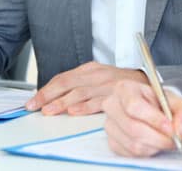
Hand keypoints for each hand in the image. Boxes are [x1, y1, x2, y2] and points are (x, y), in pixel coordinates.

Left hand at [26, 61, 147, 115]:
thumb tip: (57, 96)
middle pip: (67, 83)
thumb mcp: (99, 76)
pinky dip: (85, 107)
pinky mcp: (116, 95)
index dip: (46, 89)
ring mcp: (105, 84)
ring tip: (49, 111)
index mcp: (90, 69)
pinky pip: (98, 101)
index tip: (33, 100)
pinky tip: (74, 112)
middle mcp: (96, 75)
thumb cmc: (120, 83)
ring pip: (79, 93)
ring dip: (62, 103)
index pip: (63, 78)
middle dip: (48, 95)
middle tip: (35, 106)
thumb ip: (80, 83)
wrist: (147, 83)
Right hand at [103, 79, 181, 156]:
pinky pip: (130, 153)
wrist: (149, 108)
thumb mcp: (174, 100)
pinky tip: (154, 144)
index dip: (154, 119)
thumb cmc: (158, 103)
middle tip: (174, 140)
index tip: (170, 127)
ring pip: (133, 144)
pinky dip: (147, 152)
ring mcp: (110, 124)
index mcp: (125, 89)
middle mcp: (113, 105)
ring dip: (155, 146)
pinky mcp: (112, 141)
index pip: (134, 106)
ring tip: (166, 141)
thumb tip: (180, 128)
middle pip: (133, 128)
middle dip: (159, 138)